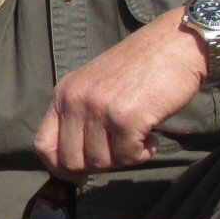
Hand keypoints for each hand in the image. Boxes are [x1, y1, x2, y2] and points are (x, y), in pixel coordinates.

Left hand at [33, 13, 208, 179]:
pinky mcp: (126, 118)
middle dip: (98, 165)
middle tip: (120, 150)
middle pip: (71, 161)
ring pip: (101, 162)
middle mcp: (76, 100)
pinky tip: (152, 136)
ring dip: (124, 158)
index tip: (79, 174)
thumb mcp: (96, 86)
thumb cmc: (141, 68)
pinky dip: (143, 153)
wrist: (176, 44)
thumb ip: (81, 117)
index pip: (43, 145)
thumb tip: (73, 165)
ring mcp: (99, 109)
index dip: (59, 167)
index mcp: (64, 93)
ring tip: (139, 136)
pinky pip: (128, 157)